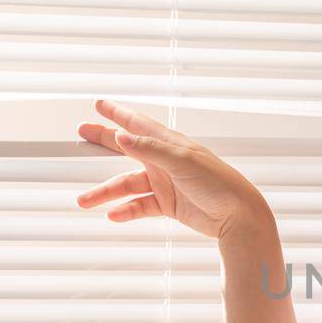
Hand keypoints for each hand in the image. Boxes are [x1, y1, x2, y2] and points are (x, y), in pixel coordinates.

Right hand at [74, 97, 270, 241]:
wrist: (238, 217)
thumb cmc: (219, 184)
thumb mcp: (183, 162)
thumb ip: (150, 149)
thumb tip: (122, 135)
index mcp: (171, 144)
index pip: (139, 124)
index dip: (119, 114)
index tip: (100, 104)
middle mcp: (166, 161)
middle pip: (128, 148)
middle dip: (105, 141)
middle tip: (83, 133)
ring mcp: (166, 183)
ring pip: (128, 184)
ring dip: (107, 192)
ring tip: (85, 200)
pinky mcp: (169, 204)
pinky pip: (141, 205)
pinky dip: (127, 210)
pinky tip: (114, 215)